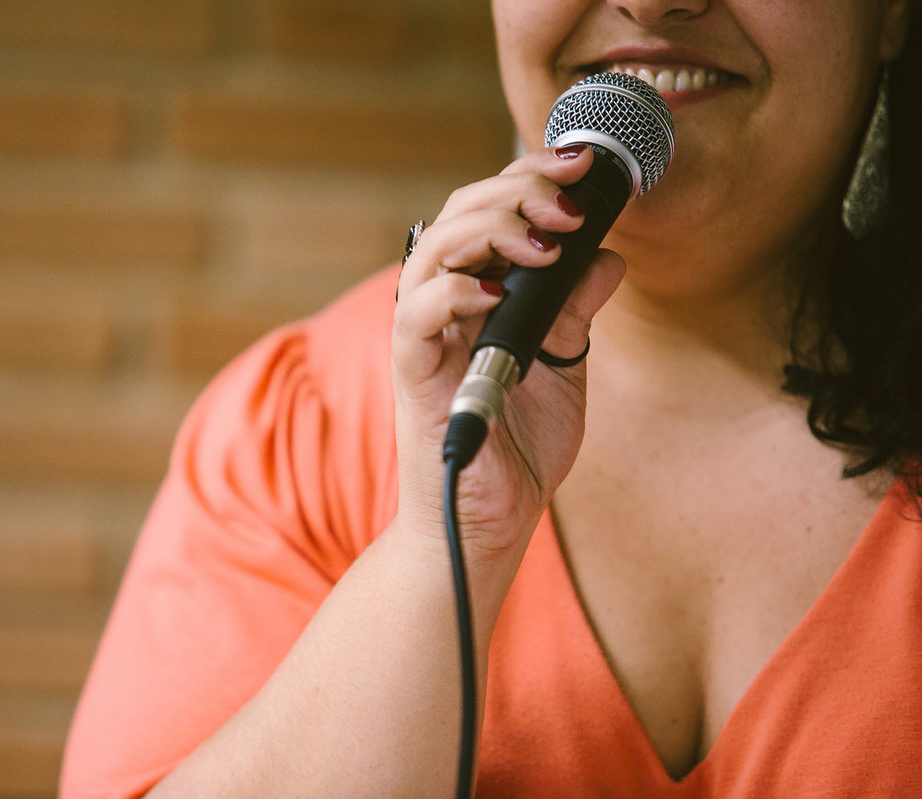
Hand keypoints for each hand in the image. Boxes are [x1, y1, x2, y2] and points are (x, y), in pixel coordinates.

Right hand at [392, 145, 625, 569]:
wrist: (490, 525)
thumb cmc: (517, 449)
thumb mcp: (564, 370)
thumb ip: (575, 313)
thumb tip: (608, 257)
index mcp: (479, 297)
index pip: (491, 213)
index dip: (530, 179)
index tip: (584, 168)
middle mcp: (446, 306)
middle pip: (460, 214)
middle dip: (517, 189)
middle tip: (570, 192)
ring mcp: (426, 338)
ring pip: (434, 250)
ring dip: (491, 228)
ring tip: (545, 237)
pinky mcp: (413, 374)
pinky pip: (417, 315)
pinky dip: (455, 292)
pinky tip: (499, 293)